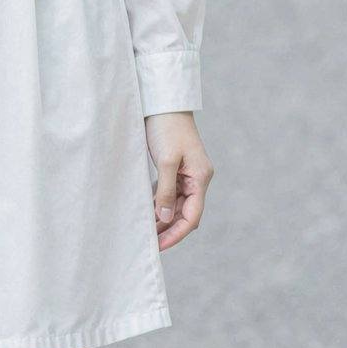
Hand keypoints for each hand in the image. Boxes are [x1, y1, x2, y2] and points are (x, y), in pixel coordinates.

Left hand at [144, 111, 213, 250]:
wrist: (163, 101)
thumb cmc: (166, 127)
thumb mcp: (165, 160)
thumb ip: (166, 191)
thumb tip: (166, 218)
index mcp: (200, 177)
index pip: (192, 216)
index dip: (176, 233)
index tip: (159, 246)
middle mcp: (197, 178)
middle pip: (185, 213)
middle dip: (169, 229)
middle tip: (150, 243)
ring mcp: (186, 173)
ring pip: (177, 204)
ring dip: (163, 218)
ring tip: (146, 231)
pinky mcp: (175, 167)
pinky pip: (169, 192)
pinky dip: (160, 203)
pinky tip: (147, 212)